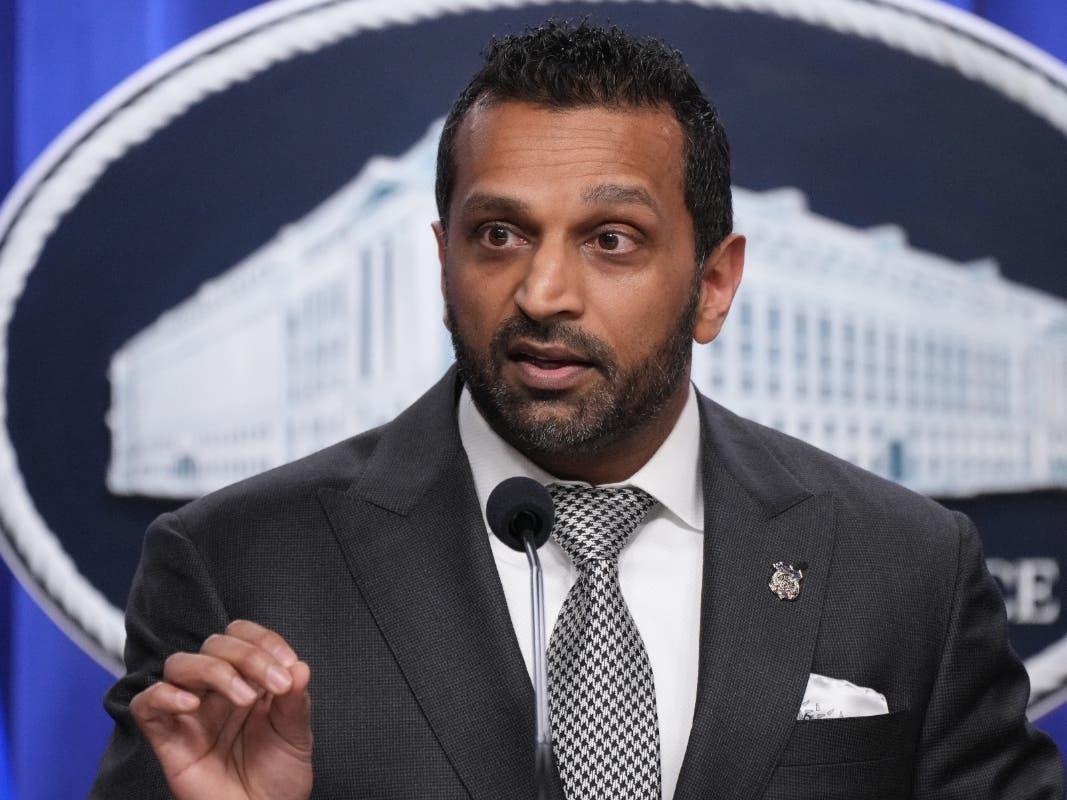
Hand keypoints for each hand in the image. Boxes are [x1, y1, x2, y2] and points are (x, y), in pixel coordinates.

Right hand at [130, 620, 312, 799]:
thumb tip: (299, 666)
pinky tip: (192, 704)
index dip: (263, 640)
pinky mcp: (167, 738)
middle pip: (214, 645)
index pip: (242, 636)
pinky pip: (146, 704)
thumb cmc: (278, 778)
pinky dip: (164, 695)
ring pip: (180, 664)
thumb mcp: (296, 736)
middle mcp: (217, 690)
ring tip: (243, 698)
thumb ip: (295, 701)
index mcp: (248, 680)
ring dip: (213, 670)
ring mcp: (190, 712)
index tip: (286, 664)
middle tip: (273, 686)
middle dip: (247, 657)